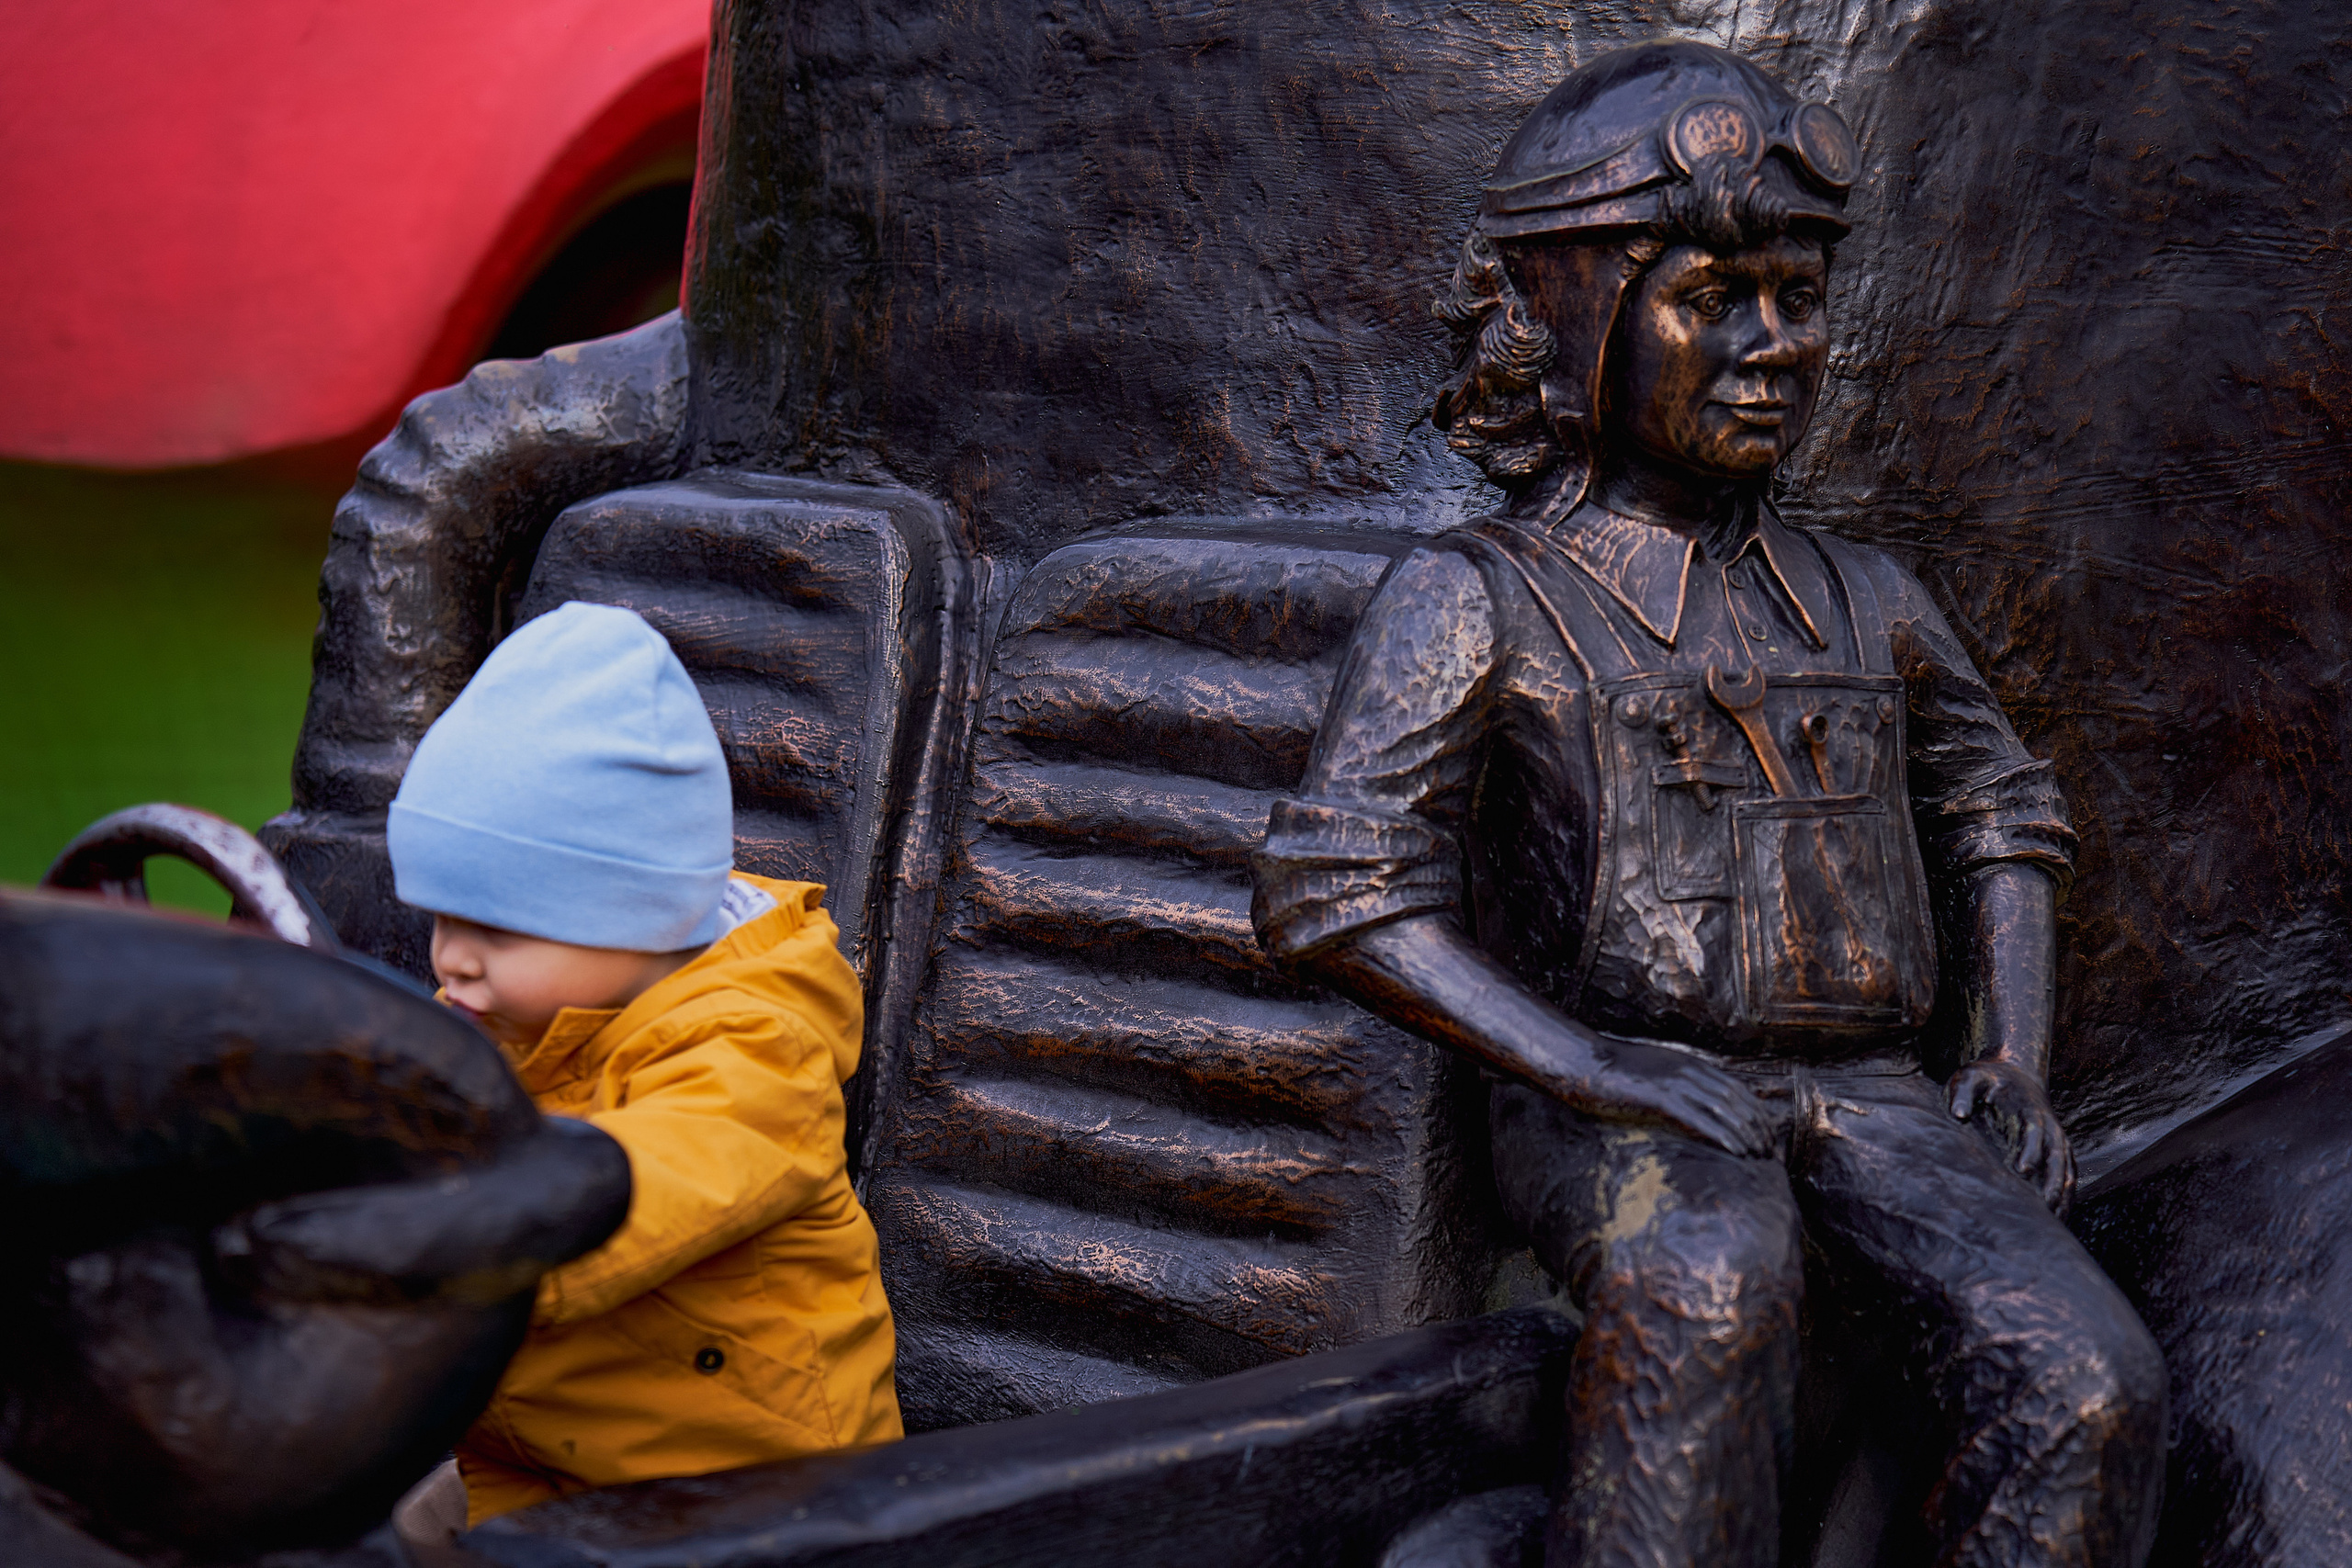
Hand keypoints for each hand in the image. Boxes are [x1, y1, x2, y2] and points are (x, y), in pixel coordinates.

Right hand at [1569, 1039, 1776, 1159]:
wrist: (1583, 1063)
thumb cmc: (1611, 1073)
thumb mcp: (1652, 1073)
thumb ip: (1675, 1083)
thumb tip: (1692, 1105)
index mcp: (1688, 1064)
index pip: (1736, 1088)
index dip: (1756, 1112)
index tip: (1767, 1134)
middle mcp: (1688, 1070)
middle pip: (1737, 1099)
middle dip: (1758, 1126)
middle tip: (1770, 1152)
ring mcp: (1674, 1082)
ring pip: (1724, 1109)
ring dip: (1747, 1134)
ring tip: (1759, 1156)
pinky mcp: (1660, 1097)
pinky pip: (1700, 1118)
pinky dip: (1723, 1135)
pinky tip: (1736, 1152)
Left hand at [1948, 1058, 2073, 1213]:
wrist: (2014, 1073)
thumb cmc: (1986, 1078)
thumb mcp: (1970, 1076)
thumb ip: (1963, 1092)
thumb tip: (1958, 1114)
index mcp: (2030, 1109)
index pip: (2034, 1131)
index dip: (2031, 1149)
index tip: (2023, 1169)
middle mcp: (2050, 1126)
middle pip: (2058, 1155)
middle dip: (2053, 1180)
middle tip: (2045, 1205)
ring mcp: (2057, 1140)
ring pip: (2068, 1169)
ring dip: (2065, 1194)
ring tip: (2056, 1221)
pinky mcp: (2057, 1151)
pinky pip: (2069, 1175)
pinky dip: (2068, 1196)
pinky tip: (2060, 1219)